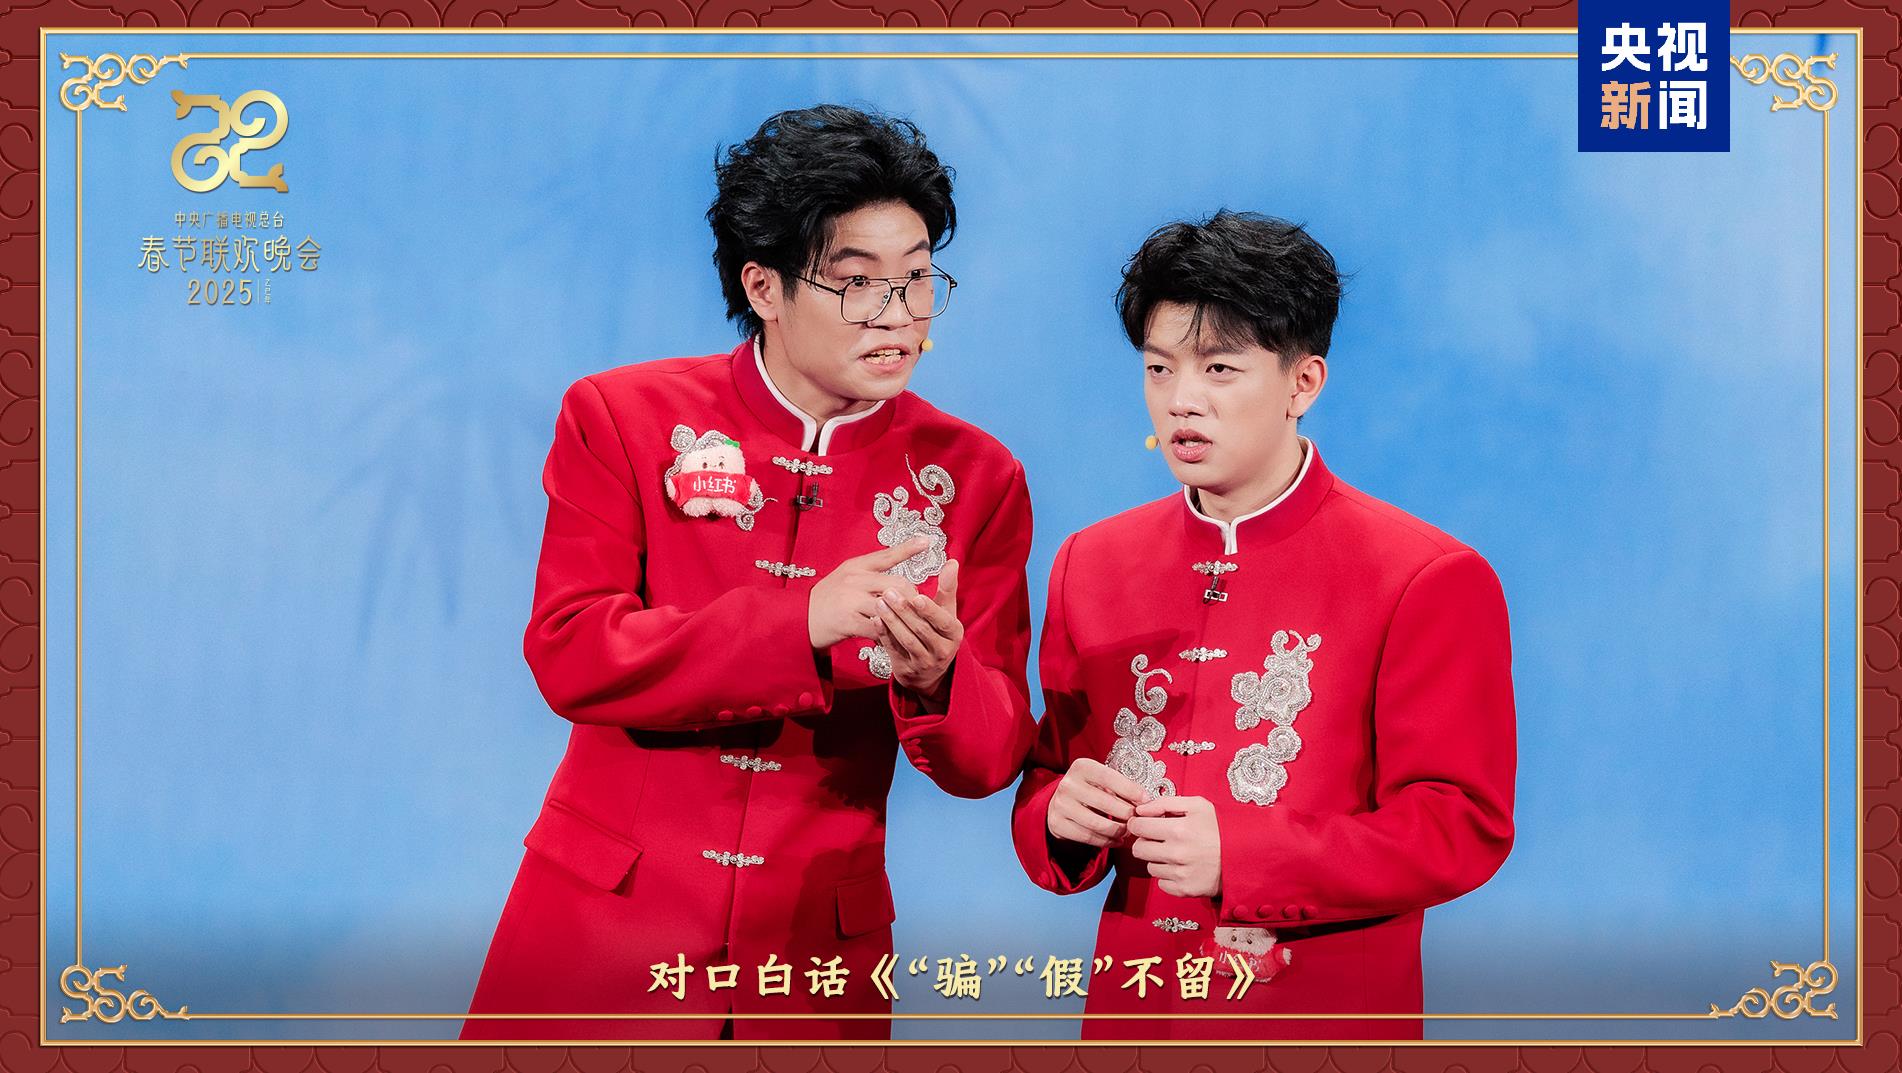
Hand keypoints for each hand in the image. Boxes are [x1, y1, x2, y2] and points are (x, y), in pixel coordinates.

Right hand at [808, 539, 926, 648]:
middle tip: (918, 608)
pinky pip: (878, 627)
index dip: (907, 548)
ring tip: (910, 624)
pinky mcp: (848, 621)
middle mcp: (854, 579)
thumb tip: (896, 582)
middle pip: (897, 583)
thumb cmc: (827, 600)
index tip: (926, 542)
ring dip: (903, 617)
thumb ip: (868, 576)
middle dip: (912, 597)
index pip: (886, 555)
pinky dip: (888, 634)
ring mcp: (850, 600)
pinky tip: (890, 638)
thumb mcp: (845, 578)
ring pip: (890, 605)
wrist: (799, 619)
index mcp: (855, 566)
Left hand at [873, 558, 962, 698]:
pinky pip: (893, 650)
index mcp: (954, 633)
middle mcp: (942, 650)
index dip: (930, 610)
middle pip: (922, 629)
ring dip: (892, 621)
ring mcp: (924, 662)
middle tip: (889, 592)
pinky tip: (874, 620)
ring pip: (907, 640)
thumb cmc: (938, 633)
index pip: (943, 621)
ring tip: (879, 603)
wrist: (929, 672)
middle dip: (905, 611)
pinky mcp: (906, 669)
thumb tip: (952, 561)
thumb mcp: (947, 612)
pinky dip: (884, 635)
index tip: (917, 596)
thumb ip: (948, 588)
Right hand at [1046, 758, 1145, 847]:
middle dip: (1126, 814)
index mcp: (1081, 767)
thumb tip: (1146, 801)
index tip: (1146, 801)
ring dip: (1118, 831)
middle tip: (1137, 820)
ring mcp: (1060, 805)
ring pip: (1097, 824)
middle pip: (1105, 803)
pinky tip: (1116, 840)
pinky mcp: (1057, 823)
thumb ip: (1121, 787)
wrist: (1061, 803)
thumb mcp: (1102, 782)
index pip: (1110, 777)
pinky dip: (1106, 841)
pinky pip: (1088, 837)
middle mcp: (1068, 784)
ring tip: (1127, 832)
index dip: (1130, 790)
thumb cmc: (1090, 790)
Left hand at [1128, 795, 1222, 897]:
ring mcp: (1180, 874)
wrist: (1245, 856)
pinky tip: (1182, 868)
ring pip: (1150, 867)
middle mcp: (1176, 854)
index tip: (1145, 824)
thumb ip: (1166, 803)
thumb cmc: (1220, 827)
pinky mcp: (1185, 890)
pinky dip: (1168, 877)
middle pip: (1138, 849)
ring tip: (1175, 854)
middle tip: (1159, 839)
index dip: (1138, 824)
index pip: (1137, 827)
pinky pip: (1162, 884)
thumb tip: (1140, 810)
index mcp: (1177, 830)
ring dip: (1158, 860)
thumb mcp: (1198, 805)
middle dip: (1145, 842)